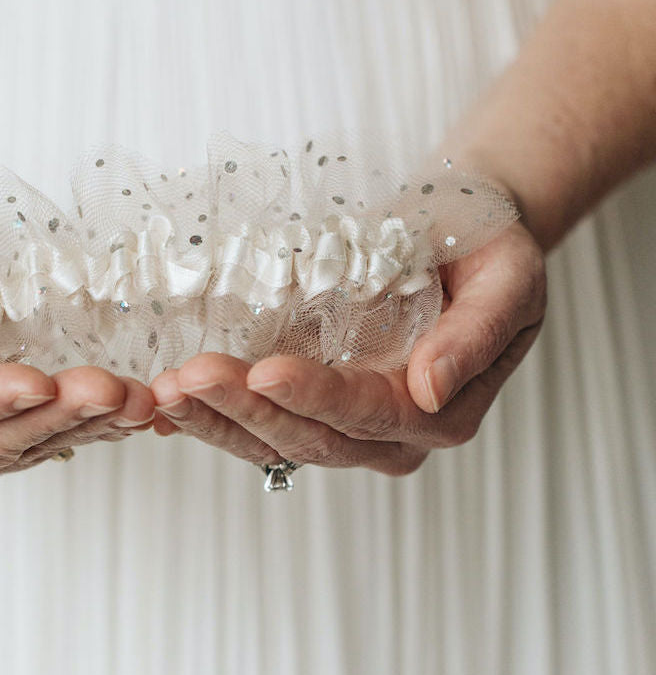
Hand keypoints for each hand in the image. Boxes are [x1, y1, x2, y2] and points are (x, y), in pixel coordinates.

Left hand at [149, 222, 545, 475]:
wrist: (457, 235)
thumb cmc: (487, 251)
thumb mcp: (508, 283)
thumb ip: (475, 338)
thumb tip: (430, 391)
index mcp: (441, 412)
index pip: (371, 414)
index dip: (317, 397)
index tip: (265, 372)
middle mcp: (390, 434)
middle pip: (310, 436)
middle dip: (245, 410)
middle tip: (188, 378)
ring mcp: (345, 426)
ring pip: (274, 439)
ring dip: (216, 419)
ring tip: (166, 391)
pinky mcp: (310, 405)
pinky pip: (258, 422)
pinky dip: (212, 417)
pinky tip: (168, 408)